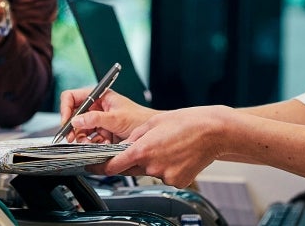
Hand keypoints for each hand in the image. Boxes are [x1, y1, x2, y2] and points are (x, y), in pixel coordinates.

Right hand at [59, 87, 153, 143]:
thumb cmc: (139, 119)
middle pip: (73, 115)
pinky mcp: (101, 134)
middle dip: (73, 128)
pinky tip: (101, 145)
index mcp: (98, 96)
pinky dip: (92, 145)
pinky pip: (88, 140)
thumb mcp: (116, 118)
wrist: (152, 136)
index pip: (72, 97)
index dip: (66, 108)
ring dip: (83, 139)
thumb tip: (76, 121)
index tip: (66, 122)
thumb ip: (95, 119)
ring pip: (79, 130)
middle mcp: (96, 107)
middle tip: (72, 138)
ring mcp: (98, 121)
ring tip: (90, 144)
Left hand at [88, 105, 231, 186]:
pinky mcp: (178, 182)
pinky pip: (165, 176)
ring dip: (152, 162)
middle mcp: (152, 166)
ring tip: (167, 146)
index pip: (114, 165)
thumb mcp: (151, 123)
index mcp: (142, 149)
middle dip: (132, 159)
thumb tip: (122, 146)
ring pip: (149, 171)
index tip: (92, 166)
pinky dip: (166, 167)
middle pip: (131, 168)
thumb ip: (133, 137)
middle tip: (146, 146)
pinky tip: (176, 155)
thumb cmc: (183, 123)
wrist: (211, 131)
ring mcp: (166, 176)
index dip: (101, 167)